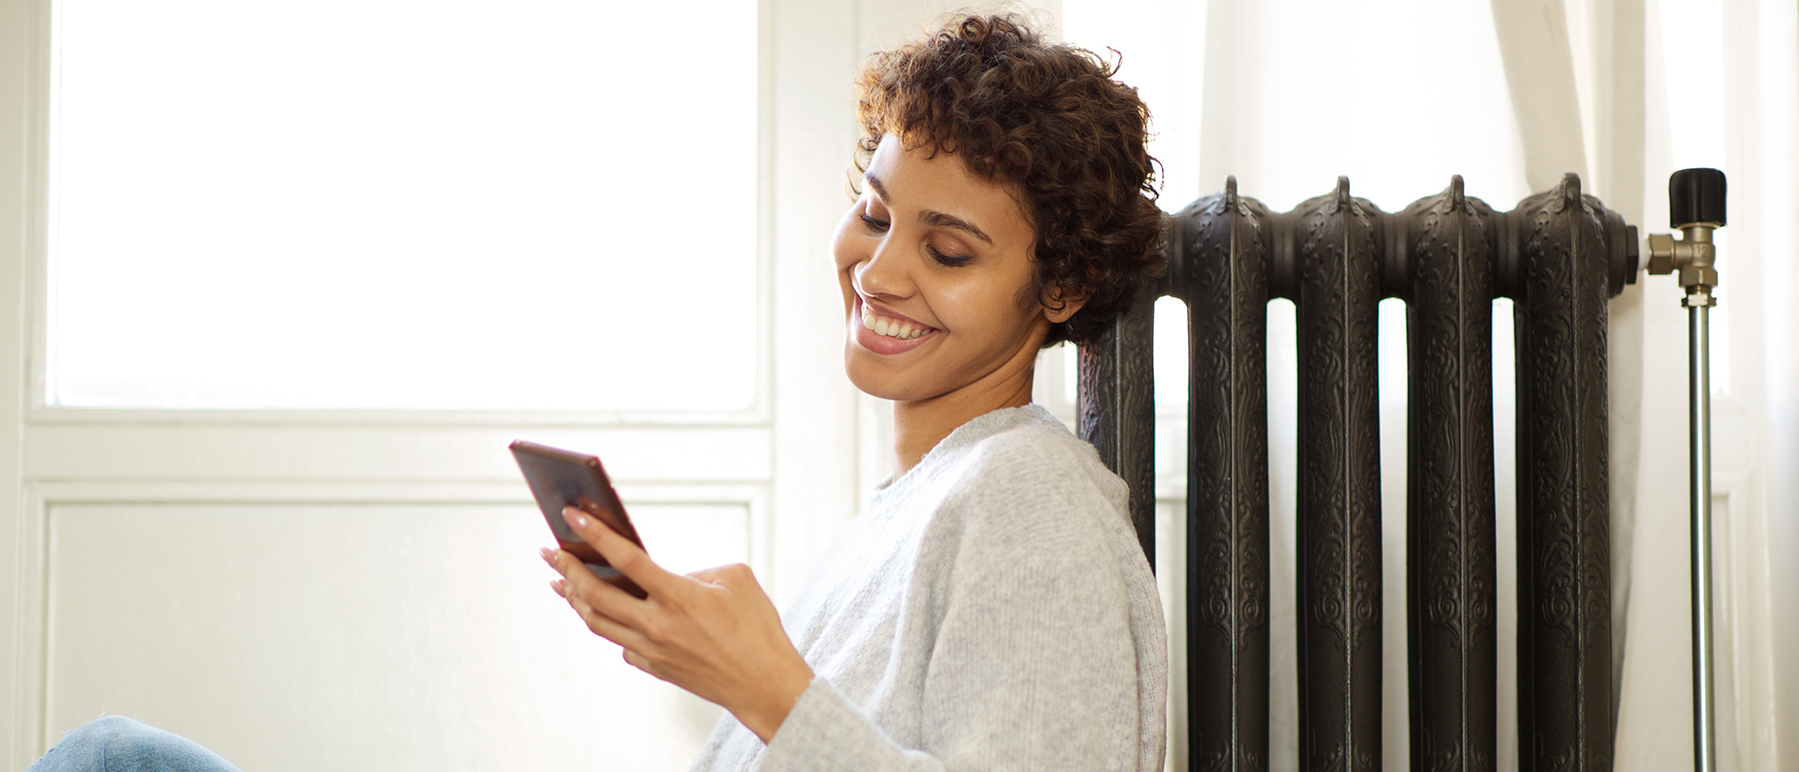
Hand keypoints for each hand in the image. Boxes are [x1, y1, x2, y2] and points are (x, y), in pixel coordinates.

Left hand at [542, 506, 813, 742]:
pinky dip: (608, 623)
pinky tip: (605, 613)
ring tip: (560, 581)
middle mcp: (657, 625)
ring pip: (597, 622)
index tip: (571, 517)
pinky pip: (620, 641)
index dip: (596, 535)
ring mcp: (651, 650)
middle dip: (567, 569)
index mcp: (679, 596)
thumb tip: (667, 579)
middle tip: (550, 552)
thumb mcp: (735, 581)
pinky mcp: (653, 667)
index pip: (626, 559)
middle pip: (595, 594)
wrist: (763, 684)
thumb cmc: (757, 628)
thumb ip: (696, 572)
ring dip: (575, 598)